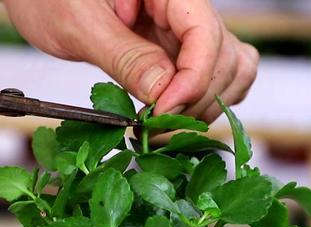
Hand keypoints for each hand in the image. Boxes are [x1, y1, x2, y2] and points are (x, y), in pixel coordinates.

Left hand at [4, 0, 257, 122]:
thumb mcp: (80, 25)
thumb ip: (125, 57)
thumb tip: (163, 94)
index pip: (205, 34)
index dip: (192, 79)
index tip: (163, 111)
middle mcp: (185, 7)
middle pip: (224, 57)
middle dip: (195, 100)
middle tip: (154, 130)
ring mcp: (186, 30)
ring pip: (231, 70)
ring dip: (204, 107)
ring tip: (160, 127)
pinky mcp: (179, 50)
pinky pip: (217, 75)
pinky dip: (203, 102)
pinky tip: (171, 116)